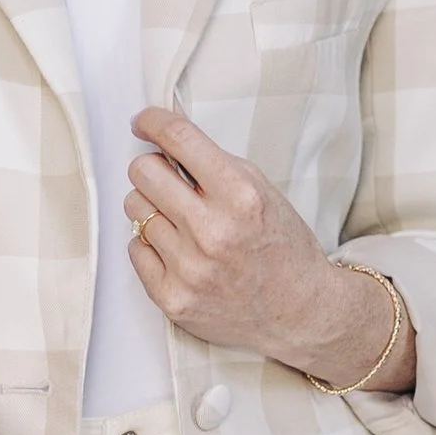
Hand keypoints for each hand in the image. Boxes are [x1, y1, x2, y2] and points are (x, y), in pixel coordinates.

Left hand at [124, 107, 410, 387]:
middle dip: (153, 169)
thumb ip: (214, 162)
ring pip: (135, 209)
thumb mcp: (261, 190)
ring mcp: (190, 269)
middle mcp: (212, 232)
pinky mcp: (173, 298)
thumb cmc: (281, 246)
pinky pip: (135, 248)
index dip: (152, 122)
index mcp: (240, 195)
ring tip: (181, 221)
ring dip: (154, 208)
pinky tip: (178, 250)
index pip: (178, 139)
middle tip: (168, 180)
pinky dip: (152, 244)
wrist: (300, 311)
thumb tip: (163, 131)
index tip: (143, 122)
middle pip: (143, 172)